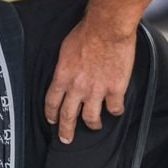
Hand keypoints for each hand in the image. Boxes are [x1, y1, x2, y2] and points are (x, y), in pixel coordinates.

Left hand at [44, 21, 134, 143]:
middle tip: (66, 139)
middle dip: (65, 131)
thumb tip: (65, 73)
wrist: (107, 27)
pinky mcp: (115, 89)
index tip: (53, 121)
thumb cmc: (86, 32)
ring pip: (91, 118)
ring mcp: (96, 90)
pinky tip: (116, 110)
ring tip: (95, 126)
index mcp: (62, 77)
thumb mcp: (65, 50)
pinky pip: (115, 108)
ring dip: (92, 124)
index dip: (51, 114)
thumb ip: (65, 66)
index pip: (52, 103)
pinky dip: (115, 111)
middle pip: (68, 117)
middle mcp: (77, 88)